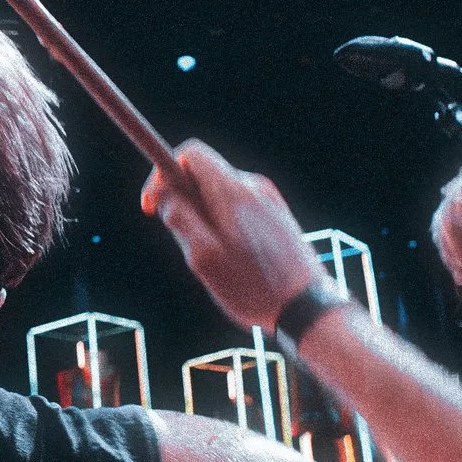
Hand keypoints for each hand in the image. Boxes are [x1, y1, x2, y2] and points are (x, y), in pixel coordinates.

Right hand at [142, 140, 320, 334]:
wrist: (309, 307)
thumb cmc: (254, 288)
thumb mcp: (205, 258)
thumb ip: (180, 220)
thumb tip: (165, 194)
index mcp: (233, 192)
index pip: (191, 154)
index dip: (163, 173)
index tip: (152, 206)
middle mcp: (253, 187)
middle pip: (203, 175)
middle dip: (183, 203)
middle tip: (185, 244)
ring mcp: (269, 200)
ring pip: (219, 195)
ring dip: (204, 218)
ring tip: (215, 260)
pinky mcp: (277, 215)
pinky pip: (238, 208)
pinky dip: (224, 224)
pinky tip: (235, 261)